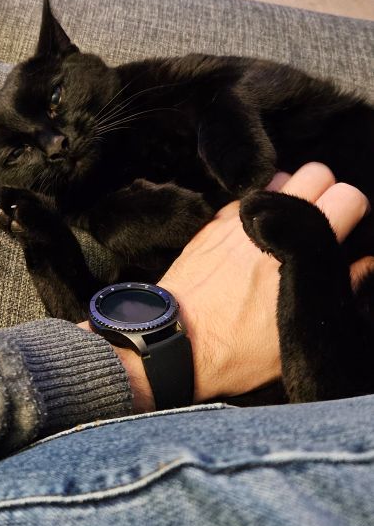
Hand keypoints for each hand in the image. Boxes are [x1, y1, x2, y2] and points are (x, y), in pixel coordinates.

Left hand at [119, 163, 369, 410]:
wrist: (172, 344)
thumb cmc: (235, 351)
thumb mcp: (298, 334)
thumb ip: (338, 290)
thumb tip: (364, 263)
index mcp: (301, 250)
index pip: (348, 197)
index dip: (355, 212)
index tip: (351, 232)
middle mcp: (271, 225)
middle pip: (317, 174)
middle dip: (327, 194)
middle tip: (323, 226)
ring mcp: (239, 219)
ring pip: (281, 180)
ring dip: (291, 197)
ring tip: (290, 230)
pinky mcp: (213, 224)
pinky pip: (247, 200)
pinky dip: (259, 210)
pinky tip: (256, 240)